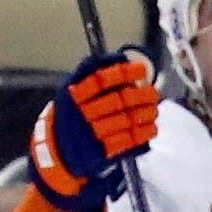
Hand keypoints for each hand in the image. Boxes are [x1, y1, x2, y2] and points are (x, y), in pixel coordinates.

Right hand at [31, 50, 161, 211]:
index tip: (142, 70)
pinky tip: (151, 128)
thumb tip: (121, 57)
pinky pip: (126, 142)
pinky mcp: (97, 154)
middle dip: (141, 96)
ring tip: (154, 110)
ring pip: (125, 120)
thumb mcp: (72, 90)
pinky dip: (142, 134)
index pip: (100, 78)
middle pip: (117, 100)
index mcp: (72, 93)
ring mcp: (87, 134)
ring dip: (145, 114)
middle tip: (154, 94)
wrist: (57, 151)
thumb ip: (92, 74)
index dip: (123, 73)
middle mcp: (78, 113)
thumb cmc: (73, 115)